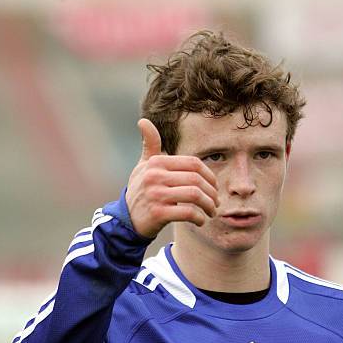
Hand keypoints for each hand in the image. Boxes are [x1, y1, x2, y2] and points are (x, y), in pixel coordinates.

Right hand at [126, 119, 219, 238]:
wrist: (126, 219)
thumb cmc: (140, 190)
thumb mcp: (143, 166)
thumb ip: (150, 145)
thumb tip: (143, 121)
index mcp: (156, 162)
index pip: (193, 163)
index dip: (209, 175)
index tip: (214, 187)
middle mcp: (154, 176)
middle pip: (196, 179)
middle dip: (212, 192)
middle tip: (216, 202)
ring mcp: (156, 195)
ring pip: (194, 195)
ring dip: (209, 205)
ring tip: (211, 211)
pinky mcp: (158, 214)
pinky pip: (187, 213)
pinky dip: (199, 218)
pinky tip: (200, 221)